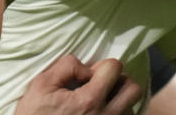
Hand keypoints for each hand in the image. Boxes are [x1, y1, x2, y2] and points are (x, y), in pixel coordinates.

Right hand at [14, 55, 141, 114]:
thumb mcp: (42, 84)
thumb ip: (67, 66)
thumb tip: (87, 67)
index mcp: (90, 100)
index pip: (115, 68)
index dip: (101, 66)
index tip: (88, 75)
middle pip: (134, 89)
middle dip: (119, 81)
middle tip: (102, 85)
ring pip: (132, 107)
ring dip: (119, 100)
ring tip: (100, 102)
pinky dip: (117, 114)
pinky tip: (100, 113)